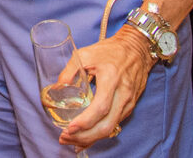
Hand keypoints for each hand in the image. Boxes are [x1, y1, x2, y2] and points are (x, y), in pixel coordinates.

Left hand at [59, 27, 154, 147]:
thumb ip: (69, 71)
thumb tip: (55, 89)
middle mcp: (123, 94)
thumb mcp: (85, 53)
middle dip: (85, 136)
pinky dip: (100, 133)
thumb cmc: (109, 50)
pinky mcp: (129, 106)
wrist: (137, 49)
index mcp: (111, 79)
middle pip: (106, 125)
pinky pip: (115, 124)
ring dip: (91, 138)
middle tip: (65, 138)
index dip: (85, 121)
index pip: (100, 107)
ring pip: (111, 128)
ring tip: (71, 141)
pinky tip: (87, 138)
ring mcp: (128, 103)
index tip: (69, 128)